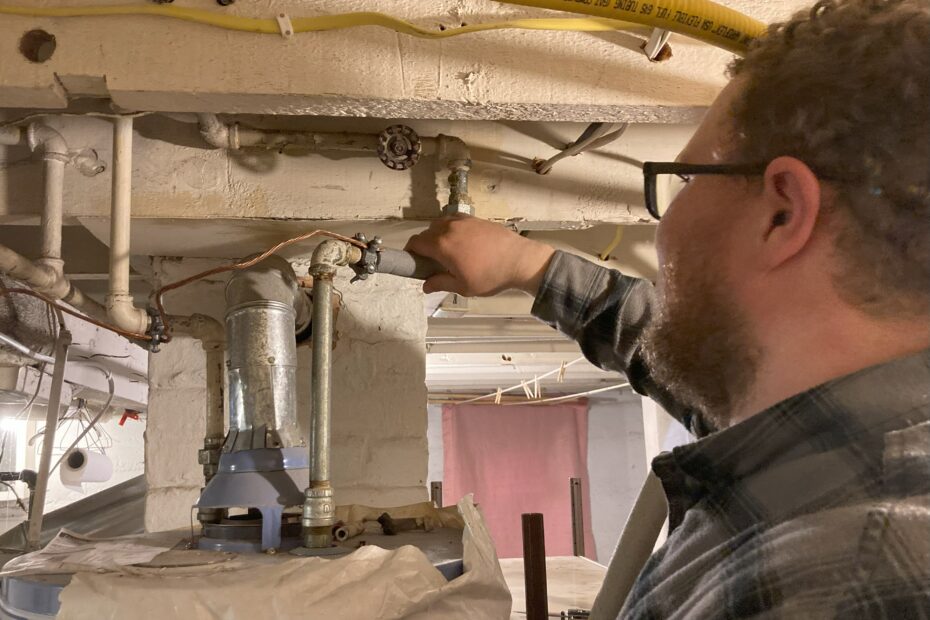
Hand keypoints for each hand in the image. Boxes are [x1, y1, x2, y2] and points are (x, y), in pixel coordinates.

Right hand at [404, 216, 554, 295]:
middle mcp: (448, 227)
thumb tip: (424, 286)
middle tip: (432, 261)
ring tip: (447, 251)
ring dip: (437, 235)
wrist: (519, 259)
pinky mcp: (474, 218)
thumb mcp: (463, 286)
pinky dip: (450, 228)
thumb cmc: (490, 276)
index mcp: (441, 244)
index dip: (410, 252)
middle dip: (424, 246)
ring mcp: (462, 220)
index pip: (415, 242)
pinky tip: (460, 241)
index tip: (414, 262)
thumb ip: (440, 283)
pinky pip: (454, 220)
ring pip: (440, 224)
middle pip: (426, 233)